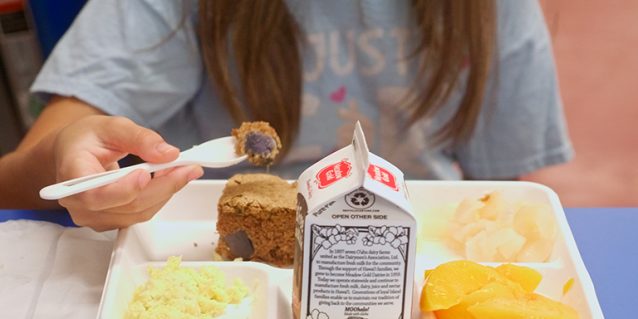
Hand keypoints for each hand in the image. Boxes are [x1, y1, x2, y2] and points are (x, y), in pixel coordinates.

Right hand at [53, 116, 202, 230]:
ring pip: (139, 212)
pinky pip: (142, 213)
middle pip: (127, 205)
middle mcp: (80, 204)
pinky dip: (160, 196)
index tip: (147, 174)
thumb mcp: (111, 126)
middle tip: (188, 168)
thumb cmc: (86, 139)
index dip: (124, 189)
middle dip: (163, 186)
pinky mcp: (111, 220)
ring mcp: (95, 217)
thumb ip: (139, 138)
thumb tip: (168, 153)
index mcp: (71, 176)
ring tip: (183, 170)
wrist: (74, 153)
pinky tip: (169, 179)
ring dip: (166, 191)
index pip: (95, 195)